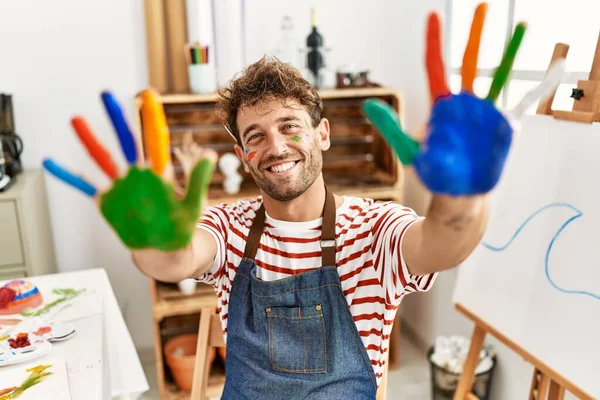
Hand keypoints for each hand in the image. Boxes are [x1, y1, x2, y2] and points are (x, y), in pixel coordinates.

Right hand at [42, 89, 215, 250]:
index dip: (151, 118)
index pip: (155, 140)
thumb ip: (199, 180)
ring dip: (89, 140)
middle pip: (126, 141)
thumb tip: (210, 154)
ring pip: (102, 158)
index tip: (148, 95)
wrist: (163, 249)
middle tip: (106, 94)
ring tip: (76, 119)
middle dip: (116, 118)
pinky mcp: (108, 202)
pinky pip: (85, 186)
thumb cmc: (181, 226)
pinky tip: (52, 162)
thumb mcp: (194, 204)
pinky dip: (69, 176)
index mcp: (159, 172)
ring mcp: (121, 186)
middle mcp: (138, 174)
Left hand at [362, 3, 563, 195]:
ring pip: (499, 74)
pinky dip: (537, 86)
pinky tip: (554, 68)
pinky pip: (521, 102)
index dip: (434, 41)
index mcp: (440, 105)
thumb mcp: (408, 150)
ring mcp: (485, 111)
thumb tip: (368, 104)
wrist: (457, 193)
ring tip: (520, 25)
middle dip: (476, 34)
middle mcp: (464, 102)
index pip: (435, 66)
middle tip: (483, 5)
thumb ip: (391, 126)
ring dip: (510, 50)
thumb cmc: (432, 172)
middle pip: (470, 61)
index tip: (434, 16)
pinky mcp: (503, 125)